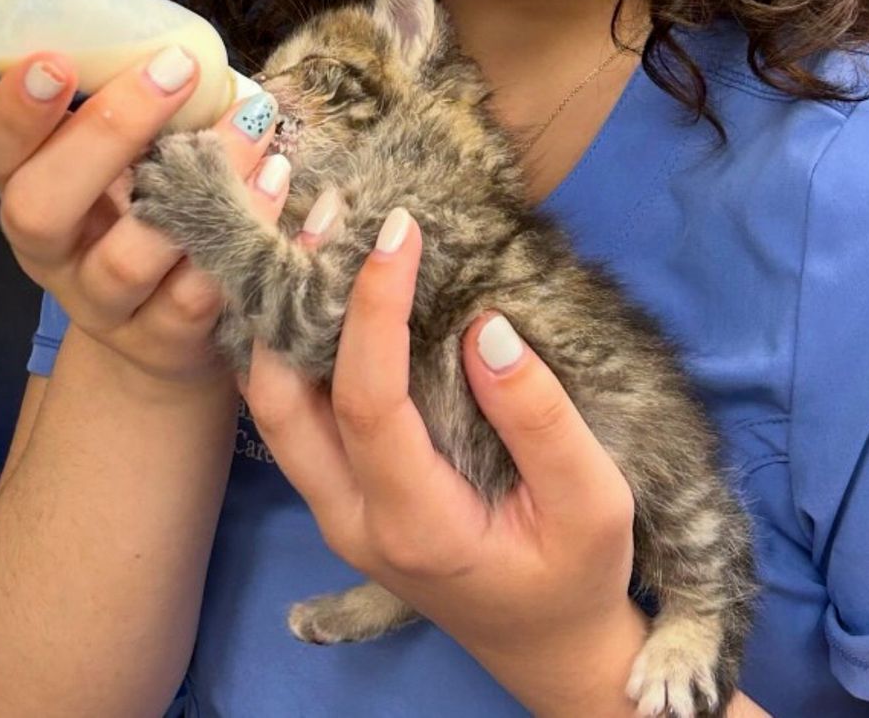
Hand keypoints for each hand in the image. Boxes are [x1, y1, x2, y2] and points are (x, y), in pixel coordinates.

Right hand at [0, 49, 286, 386]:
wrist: (166, 331)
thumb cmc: (149, 224)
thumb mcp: (127, 174)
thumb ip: (137, 130)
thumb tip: (186, 64)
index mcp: (31, 198)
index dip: (16, 113)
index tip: (56, 63)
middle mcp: (54, 257)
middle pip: (43, 208)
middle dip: (105, 136)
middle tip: (173, 77)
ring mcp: (105, 307)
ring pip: (129, 260)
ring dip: (196, 190)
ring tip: (252, 129)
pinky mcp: (162, 341)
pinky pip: (195, 297)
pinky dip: (239, 239)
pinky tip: (273, 185)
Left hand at [243, 211, 646, 714]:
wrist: (545, 647)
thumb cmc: (577, 578)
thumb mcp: (593, 505)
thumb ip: (541, 419)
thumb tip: (486, 328)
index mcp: (415, 524)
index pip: (368, 401)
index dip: (375, 309)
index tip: (397, 232)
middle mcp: (352, 519)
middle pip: (282, 402)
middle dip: (292, 303)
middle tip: (322, 221)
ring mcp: (337, 512)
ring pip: (275, 410)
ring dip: (281, 323)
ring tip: (311, 243)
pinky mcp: (343, 498)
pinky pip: (296, 418)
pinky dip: (295, 352)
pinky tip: (320, 298)